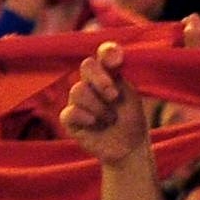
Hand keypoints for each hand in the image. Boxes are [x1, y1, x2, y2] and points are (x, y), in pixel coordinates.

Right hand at [57, 44, 154, 163]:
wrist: (128, 147)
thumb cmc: (130, 120)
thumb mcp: (129, 97)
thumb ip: (118, 77)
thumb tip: (113, 52)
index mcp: (108, 75)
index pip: (104, 56)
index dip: (107, 52)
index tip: (115, 60)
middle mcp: (90, 84)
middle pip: (87, 66)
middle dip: (101, 79)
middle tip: (114, 96)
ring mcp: (77, 100)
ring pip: (78, 90)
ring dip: (100, 107)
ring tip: (111, 119)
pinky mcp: (69, 118)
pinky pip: (69, 112)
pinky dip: (85, 116)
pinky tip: (94, 122)